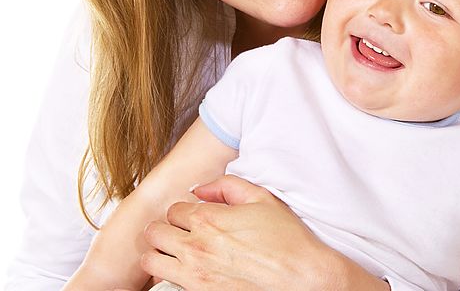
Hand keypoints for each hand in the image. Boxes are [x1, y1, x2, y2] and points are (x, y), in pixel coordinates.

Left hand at [140, 175, 369, 290]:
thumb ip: (226, 186)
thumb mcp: (261, 198)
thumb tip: (201, 189)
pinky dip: (170, 274)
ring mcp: (195, 275)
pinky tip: (188, 269)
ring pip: (151, 261)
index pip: (172, 210)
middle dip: (165, 228)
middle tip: (181, 230)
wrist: (301, 276)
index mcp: (209, 219)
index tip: (194, 214)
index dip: (183, 209)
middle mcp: (196, 247)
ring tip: (176, 250)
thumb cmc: (285, 238)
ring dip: (160, 252)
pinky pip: (167, 283)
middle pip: (154, 233)